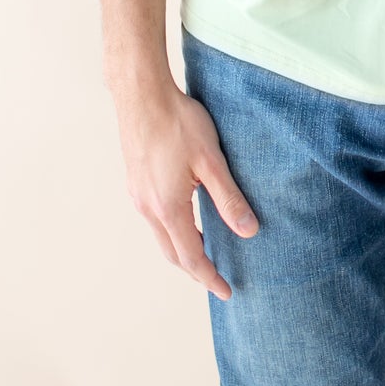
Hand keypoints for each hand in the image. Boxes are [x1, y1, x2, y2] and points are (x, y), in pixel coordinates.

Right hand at [112, 75, 258, 297]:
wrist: (140, 93)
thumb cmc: (177, 121)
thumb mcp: (211, 161)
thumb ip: (229, 198)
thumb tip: (249, 231)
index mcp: (168, 207)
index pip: (191, 256)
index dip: (209, 277)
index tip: (226, 292)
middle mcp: (148, 207)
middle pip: (173, 253)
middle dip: (196, 271)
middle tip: (217, 281)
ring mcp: (138, 195)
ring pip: (161, 236)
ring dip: (183, 251)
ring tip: (206, 255)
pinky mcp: (135, 182)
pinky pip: (154, 219)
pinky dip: (172, 232)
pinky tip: (186, 223)